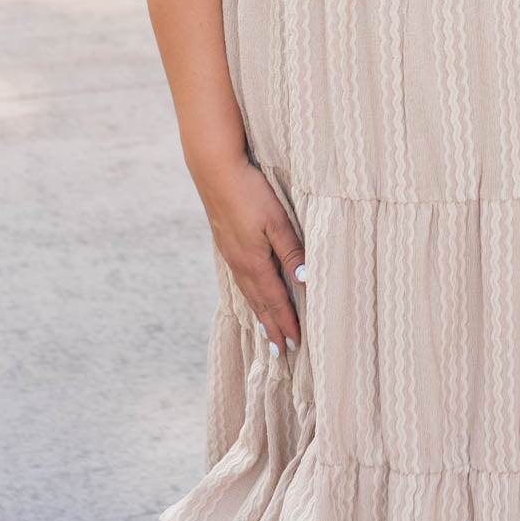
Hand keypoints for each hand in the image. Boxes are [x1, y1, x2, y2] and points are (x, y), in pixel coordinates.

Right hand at [190, 153, 305, 357]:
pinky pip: (240, 279)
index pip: (275, 300)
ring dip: (260, 314)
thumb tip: (304, 280)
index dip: (285, 322)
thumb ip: (291, 250)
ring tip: (267, 331)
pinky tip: (251, 293)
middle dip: (272, 326)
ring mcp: (230, 254)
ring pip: (248, 292)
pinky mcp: (226, 243)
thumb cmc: (250, 192)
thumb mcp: (277, 220)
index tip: (295, 344)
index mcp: (254, 261)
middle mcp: (240, 263)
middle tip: (282, 350)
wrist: (215, 170)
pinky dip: (249, 295)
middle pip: (259, 302)